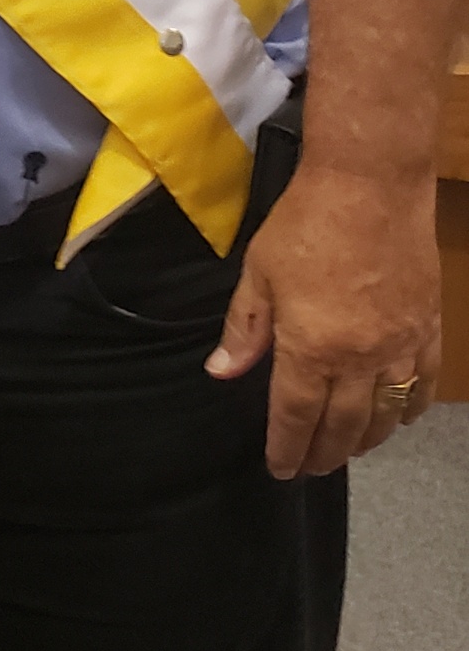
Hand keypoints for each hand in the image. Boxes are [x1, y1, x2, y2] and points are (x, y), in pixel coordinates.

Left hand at [206, 161, 440, 477]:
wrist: (370, 182)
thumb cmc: (306, 221)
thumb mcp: (259, 272)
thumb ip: (245, 328)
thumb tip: (223, 372)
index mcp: (310, 347)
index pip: (295, 416)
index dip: (286, 448)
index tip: (281, 468)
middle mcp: (358, 358)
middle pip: (342, 426)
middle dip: (325, 454)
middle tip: (312, 468)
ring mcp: (399, 345)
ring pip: (386, 414)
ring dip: (366, 440)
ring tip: (349, 450)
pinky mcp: (427, 326)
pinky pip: (424, 383)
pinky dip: (411, 408)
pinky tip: (400, 418)